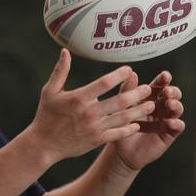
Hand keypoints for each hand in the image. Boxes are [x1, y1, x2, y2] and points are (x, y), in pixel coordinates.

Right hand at [31, 49, 155, 165]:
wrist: (43, 144)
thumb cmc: (46, 115)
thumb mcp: (49, 91)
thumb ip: (60, 71)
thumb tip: (65, 51)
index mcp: (78, 98)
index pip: (104, 83)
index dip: (119, 75)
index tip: (129, 70)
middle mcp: (88, 113)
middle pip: (119, 101)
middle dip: (137, 94)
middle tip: (149, 88)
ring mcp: (94, 128)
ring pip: (122, 118)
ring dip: (139, 111)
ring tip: (151, 105)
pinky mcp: (96, 140)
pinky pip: (117, 134)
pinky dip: (129, 129)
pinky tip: (138, 124)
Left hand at [111, 70, 184, 171]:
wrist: (120, 151)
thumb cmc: (119, 127)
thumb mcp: (122, 108)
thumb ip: (127, 91)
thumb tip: (132, 73)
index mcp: (149, 97)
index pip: (159, 85)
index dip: (164, 80)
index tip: (165, 76)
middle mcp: (160, 107)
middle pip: (173, 95)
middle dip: (172, 91)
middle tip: (167, 92)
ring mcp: (166, 119)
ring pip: (177, 109)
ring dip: (175, 104)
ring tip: (170, 103)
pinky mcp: (169, 133)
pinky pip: (178, 126)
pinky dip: (176, 123)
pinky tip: (170, 122)